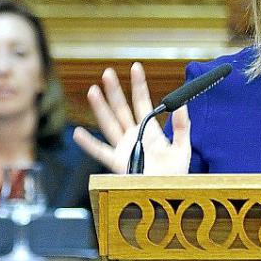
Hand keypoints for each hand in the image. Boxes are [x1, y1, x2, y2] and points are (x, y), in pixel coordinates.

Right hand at [72, 62, 190, 174]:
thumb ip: (181, 125)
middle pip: (121, 109)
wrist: (169, 193)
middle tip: (107, 72)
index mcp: (150, 130)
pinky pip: (101, 152)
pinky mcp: (118, 164)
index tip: (135, 67)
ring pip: (109, 124)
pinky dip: (89, 143)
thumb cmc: (176, 172)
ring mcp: (124, 149)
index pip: (142, 102)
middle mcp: (134, 136)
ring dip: (101, 108)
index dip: (138, 84)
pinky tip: (78, 133)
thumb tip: (181, 104)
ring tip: (93, 90)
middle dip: (114, 91)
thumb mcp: (182, 146)